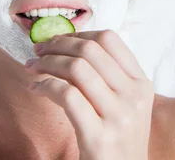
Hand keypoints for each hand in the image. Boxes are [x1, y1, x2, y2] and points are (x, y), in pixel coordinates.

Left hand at [25, 29, 153, 159]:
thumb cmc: (119, 140)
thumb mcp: (128, 105)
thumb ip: (110, 77)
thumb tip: (71, 45)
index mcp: (142, 84)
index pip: (110, 40)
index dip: (79, 34)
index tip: (58, 40)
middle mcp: (134, 97)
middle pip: (90, 50)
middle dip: (58, 45)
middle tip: (38, 50)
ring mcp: (118, 116)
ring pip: (77, 69)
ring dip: (47, 63)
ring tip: (33, 67)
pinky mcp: (98, 136)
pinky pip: (66, 95)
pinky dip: (45, 86)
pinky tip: (35, 88)